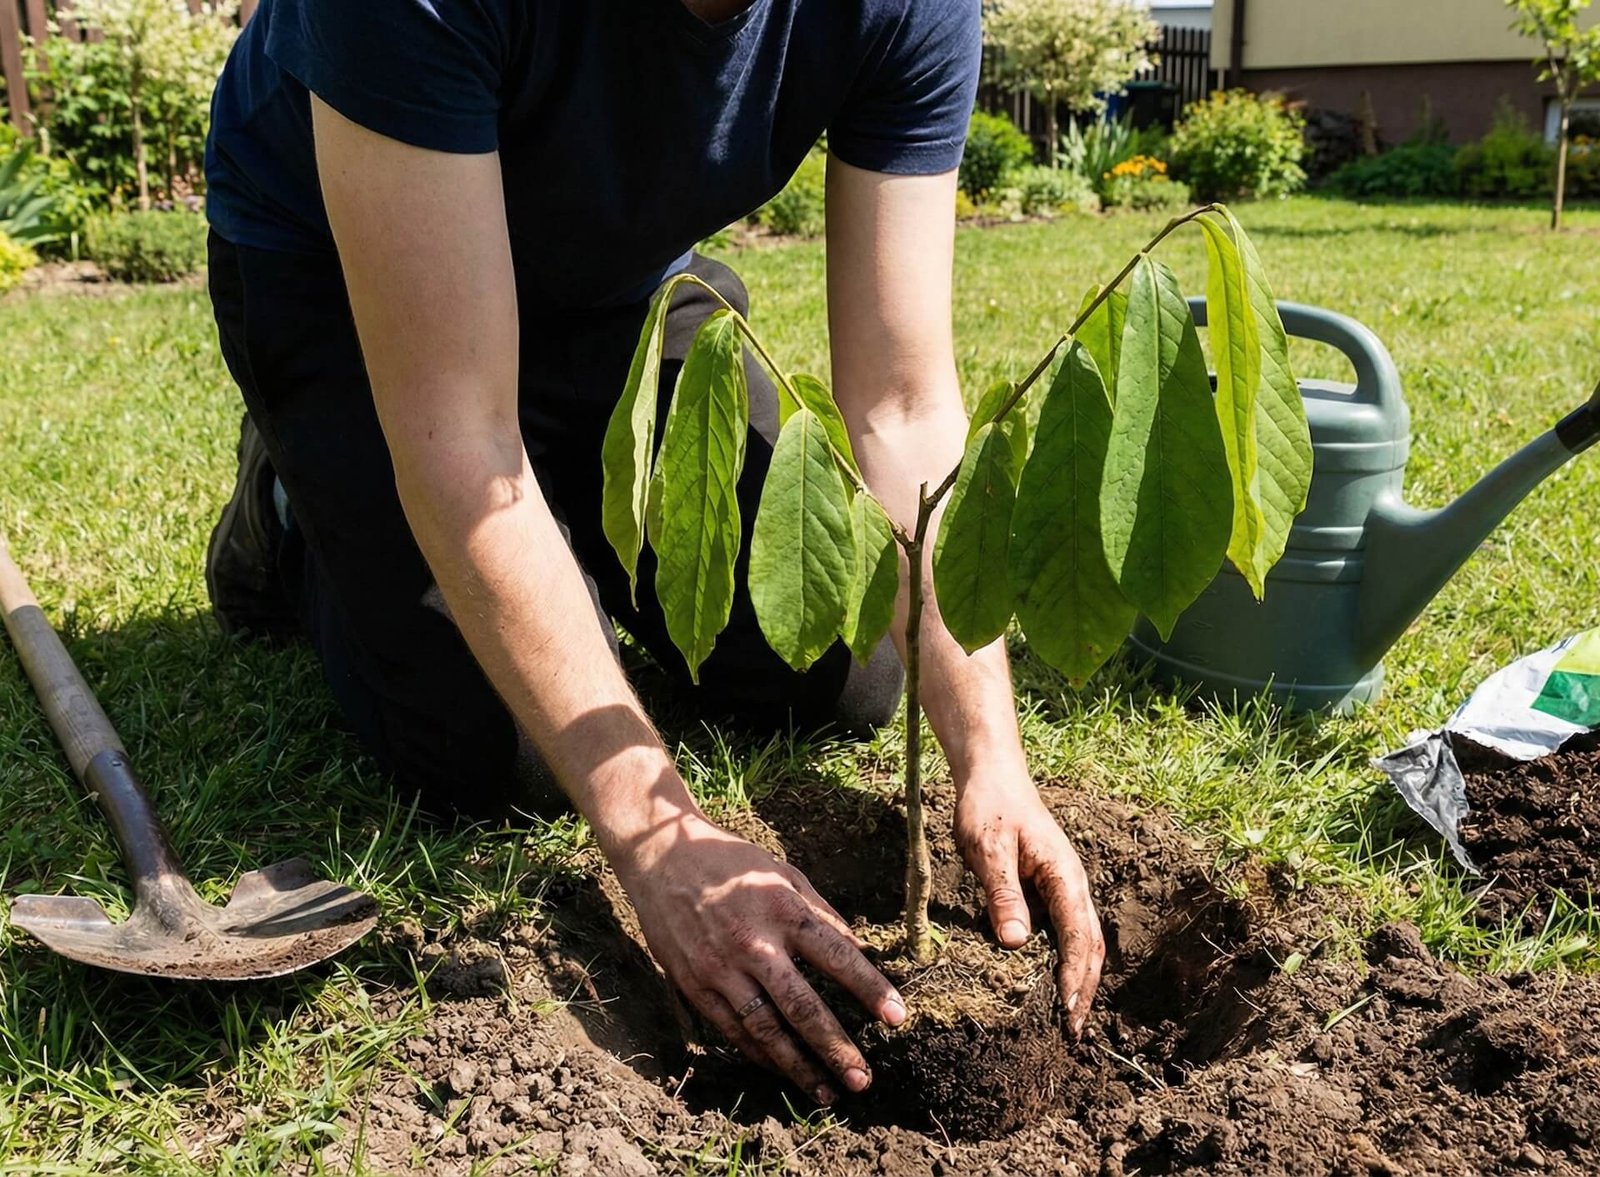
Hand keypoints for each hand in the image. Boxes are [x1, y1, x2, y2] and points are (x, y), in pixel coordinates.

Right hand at [611, 809, 906, 1103]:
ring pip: (766, 1030)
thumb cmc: (730, 862)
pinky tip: (782, 1069)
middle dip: (836, 1048)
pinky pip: (733, 1029)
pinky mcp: (695, 984)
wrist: (661, 856)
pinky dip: (760, 1054)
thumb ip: (820, 913)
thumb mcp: (783, 874)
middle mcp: (753, 944)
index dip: (870, 989)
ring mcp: (721, 969)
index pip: (837, 956)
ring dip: (798, 1066)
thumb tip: (857, 949)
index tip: (898, 1018)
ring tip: (827, 1091)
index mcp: (782, 910)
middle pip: (802, 1007)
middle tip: (864, 1079)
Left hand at [954, 777, 1103, 1035]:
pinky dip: (1065, 960)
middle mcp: (1071, 885)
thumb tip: (1016, 944)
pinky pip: (1064, 931)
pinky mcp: (1048, 889)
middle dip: (1085, 989)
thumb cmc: (990, 807)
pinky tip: (1052, 982)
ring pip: (1081, 941)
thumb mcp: (988, 849)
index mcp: (1064, 876)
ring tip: (1068, 1017)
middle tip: (1072, 1031)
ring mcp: (1062, 887)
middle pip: (1089, 946)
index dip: (1074, 977)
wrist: (992, 776)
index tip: (1067, 1011)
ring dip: (1079, 979)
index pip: (1077, 937)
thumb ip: (1002, 894)